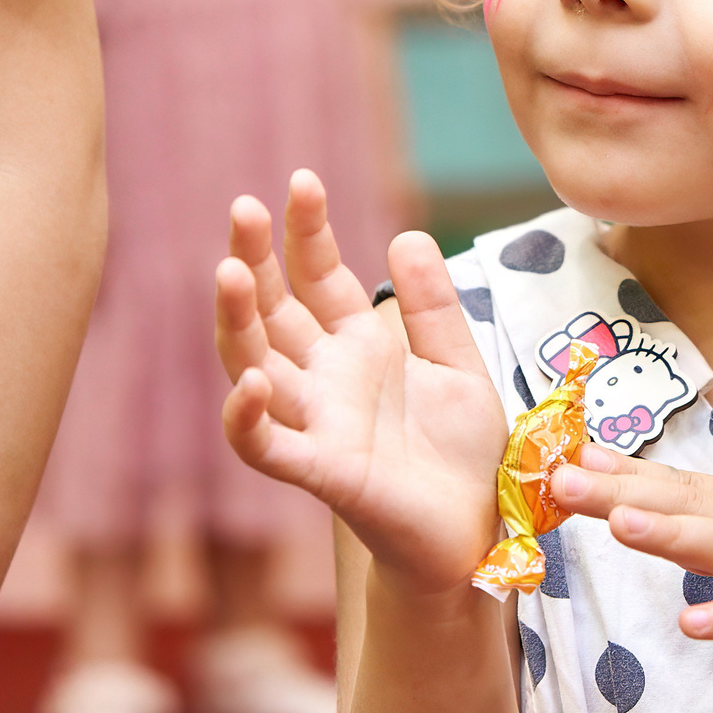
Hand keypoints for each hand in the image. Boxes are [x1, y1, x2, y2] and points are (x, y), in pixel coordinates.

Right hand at [216, 171, 506, 596]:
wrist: (483, 531)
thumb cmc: (465, 454)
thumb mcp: (461, 364)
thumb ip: (435, 306)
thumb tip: (407, 235)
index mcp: (357, 348)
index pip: (316, 277)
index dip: (306, 232)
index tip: (304, 181)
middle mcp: (326, 380)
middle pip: (272, 311)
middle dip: (254, 260)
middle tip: (244, 207)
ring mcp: (319, 424)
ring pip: (255, 367)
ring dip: (237, 322)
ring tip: (229, 271)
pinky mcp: (326, 474)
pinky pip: (270, 449)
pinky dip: (249, 419)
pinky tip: (250, 382)